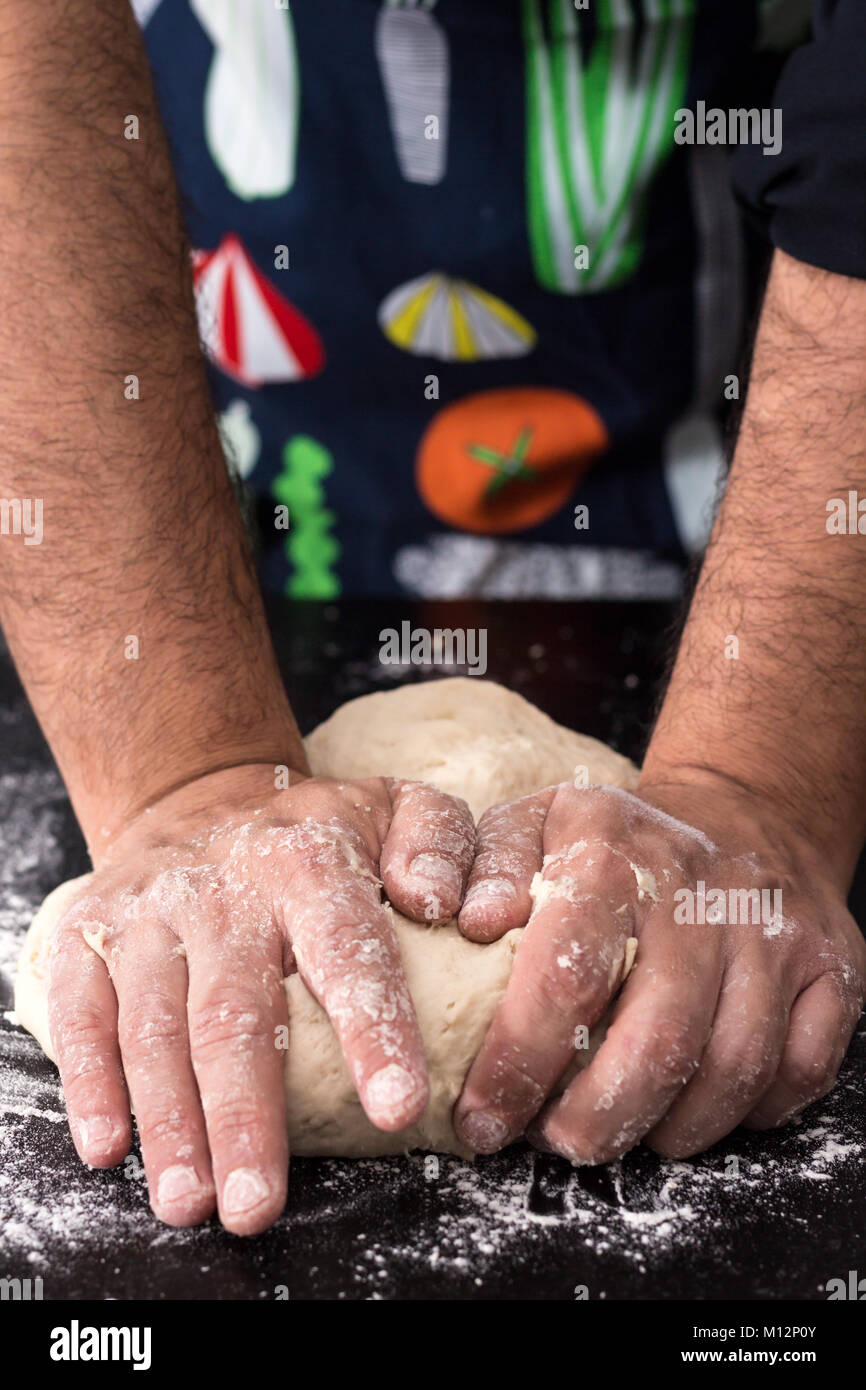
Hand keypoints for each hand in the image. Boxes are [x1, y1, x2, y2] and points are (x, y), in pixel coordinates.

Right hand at [46, 765, 473, 1232]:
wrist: (200, 797)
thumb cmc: (316, 831)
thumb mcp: (395, 807)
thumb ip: (440, 842)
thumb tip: (441, 902)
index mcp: (308, 865)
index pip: (345, 948)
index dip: (373, 1028)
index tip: (397, 1107)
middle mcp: (224, 892)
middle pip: (234, 1012)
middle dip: (245, 1114)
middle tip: (257, 1204)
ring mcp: (147, 915)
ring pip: (155, 1026)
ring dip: (171, 1120)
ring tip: (192, 1201)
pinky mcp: (86, 935)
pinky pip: (80, 1014)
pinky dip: (91, 1083)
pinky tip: (108, 1146)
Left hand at [453, 777, 865, 1161]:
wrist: (742, 812)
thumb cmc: (614, 842)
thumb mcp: (534, 824)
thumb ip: (486, 868)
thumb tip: (466, 923)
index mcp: (611, 854)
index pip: (564, 976)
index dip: (519, 1063)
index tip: (483, 1118)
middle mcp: (700, 892)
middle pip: (658, 1039)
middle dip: (596, 1119)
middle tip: (558, 1144)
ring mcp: (775, 931)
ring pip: (734, 1066)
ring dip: (670, 1127)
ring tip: (618, 1131)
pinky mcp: (832, 967)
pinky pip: (802, 1069)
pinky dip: (752, 1112)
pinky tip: (697, 1107)